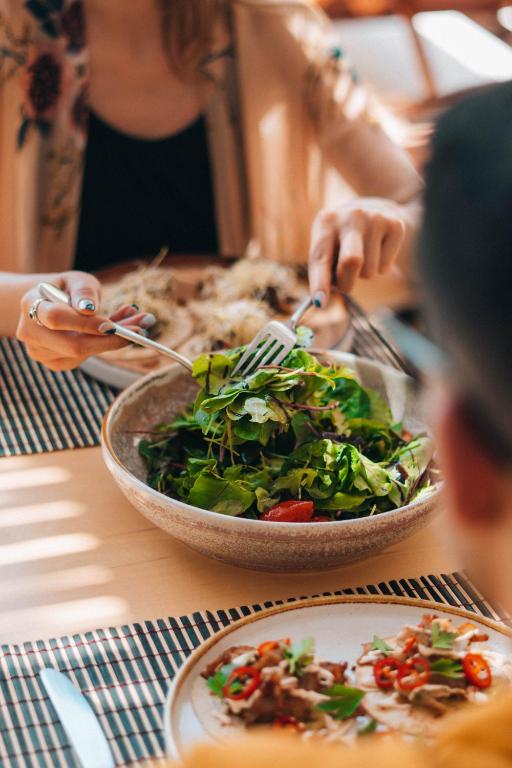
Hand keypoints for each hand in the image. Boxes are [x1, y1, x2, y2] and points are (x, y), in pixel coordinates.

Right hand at [17, 271, 154, 370]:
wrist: (48, 304)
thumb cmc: (65, 289)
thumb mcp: (76, 279)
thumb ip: (83, 290)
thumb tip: (90, 309)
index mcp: (30, 304)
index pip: (57, 319)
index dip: (86, 324)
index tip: (114, 324)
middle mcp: (30, 332)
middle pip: (73, 345)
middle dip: (111, 338)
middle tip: (142, 326)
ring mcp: (40, 352)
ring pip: (84, 353)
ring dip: (115, 339)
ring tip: (136, 321)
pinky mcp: (55, 363)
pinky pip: (86, 358)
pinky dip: (106, 345)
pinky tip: (118, 330)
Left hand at [308, 198, 405, 305]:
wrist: (378, 210)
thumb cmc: (344, 238)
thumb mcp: (329, 244)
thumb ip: (323, 270)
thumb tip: (320, 301)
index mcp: (326, 221)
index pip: (321, 257)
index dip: (319, 282)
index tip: (320, 302)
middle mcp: (350, 216)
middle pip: (351, 262)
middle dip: (346, 283)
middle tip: (345, 286)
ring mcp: (375, 218)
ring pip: (369, 270)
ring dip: (364, 274)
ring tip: (364, 257)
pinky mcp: (395, 225)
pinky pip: (385, 266)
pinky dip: (381, 267)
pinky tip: (379, 250)